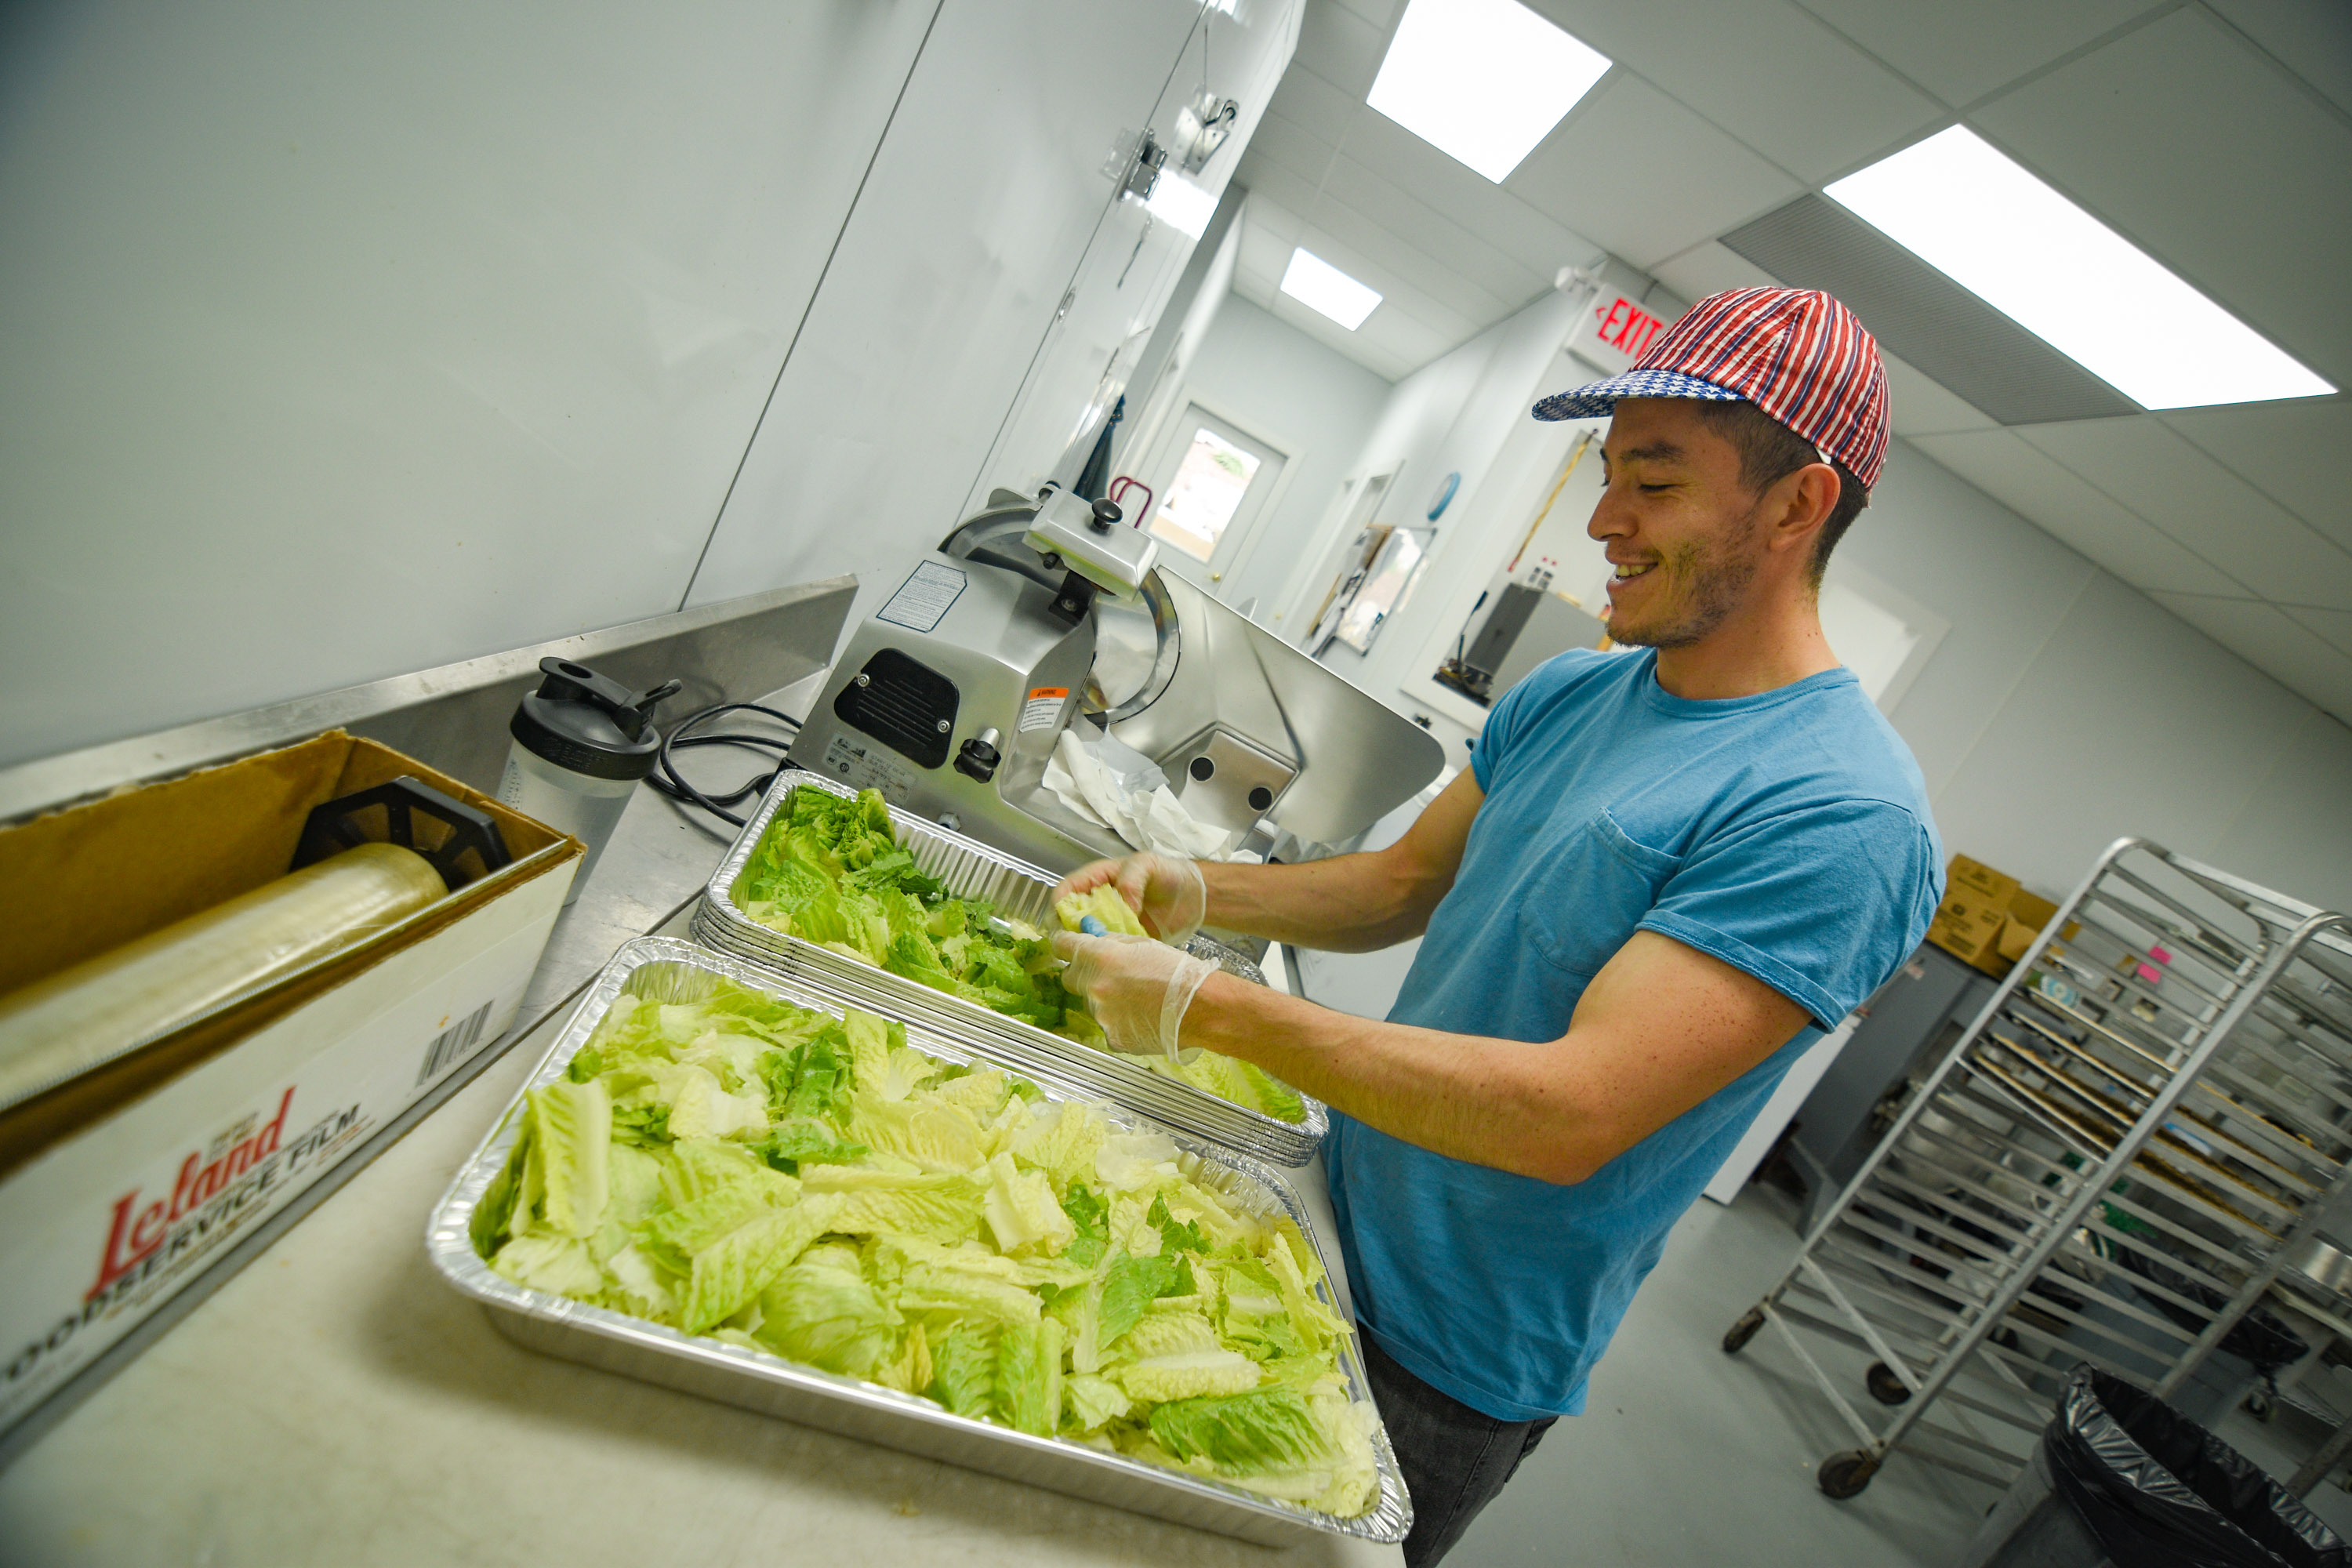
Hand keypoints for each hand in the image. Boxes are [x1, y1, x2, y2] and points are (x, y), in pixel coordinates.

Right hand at [1050, 853, 1206, 944]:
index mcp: (1096, 879)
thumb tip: (1123, 906)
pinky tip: (1111, 962)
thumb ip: (1131, 880)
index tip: (1062, 923)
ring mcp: (1109, 923)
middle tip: (1075, 946)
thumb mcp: (1147, 864)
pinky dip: (1106, 956)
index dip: (1059, 906)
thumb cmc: (1168, 873)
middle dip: (1068, 932)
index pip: (1066, 891)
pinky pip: (1107, 949)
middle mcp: (1098, 902)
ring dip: (1086, 946)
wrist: (1195, 896)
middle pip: (1069, 918)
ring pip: (1085, 937)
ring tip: (1094, 956)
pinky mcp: (1122, 940)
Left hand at [1050, 931, 1216, 1062]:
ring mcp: (1101, 1015)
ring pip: (1091, 1004)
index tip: (1067, 945)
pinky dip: (1118, 1021)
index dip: (1065, 944)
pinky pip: (1107, 1026)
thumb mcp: (1143, 944)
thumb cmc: (1177, 971)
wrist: (1200, 1007)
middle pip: (1070, 977)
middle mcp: (1094, 987)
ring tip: (1135, 999)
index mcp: (1100, 957)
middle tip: (1105, 973)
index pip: (1062, 945)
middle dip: (1083, 974)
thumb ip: (1112, 942)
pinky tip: (1140, 1017)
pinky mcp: (1112, 1038)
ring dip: (1104, 999)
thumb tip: (1093, 938)